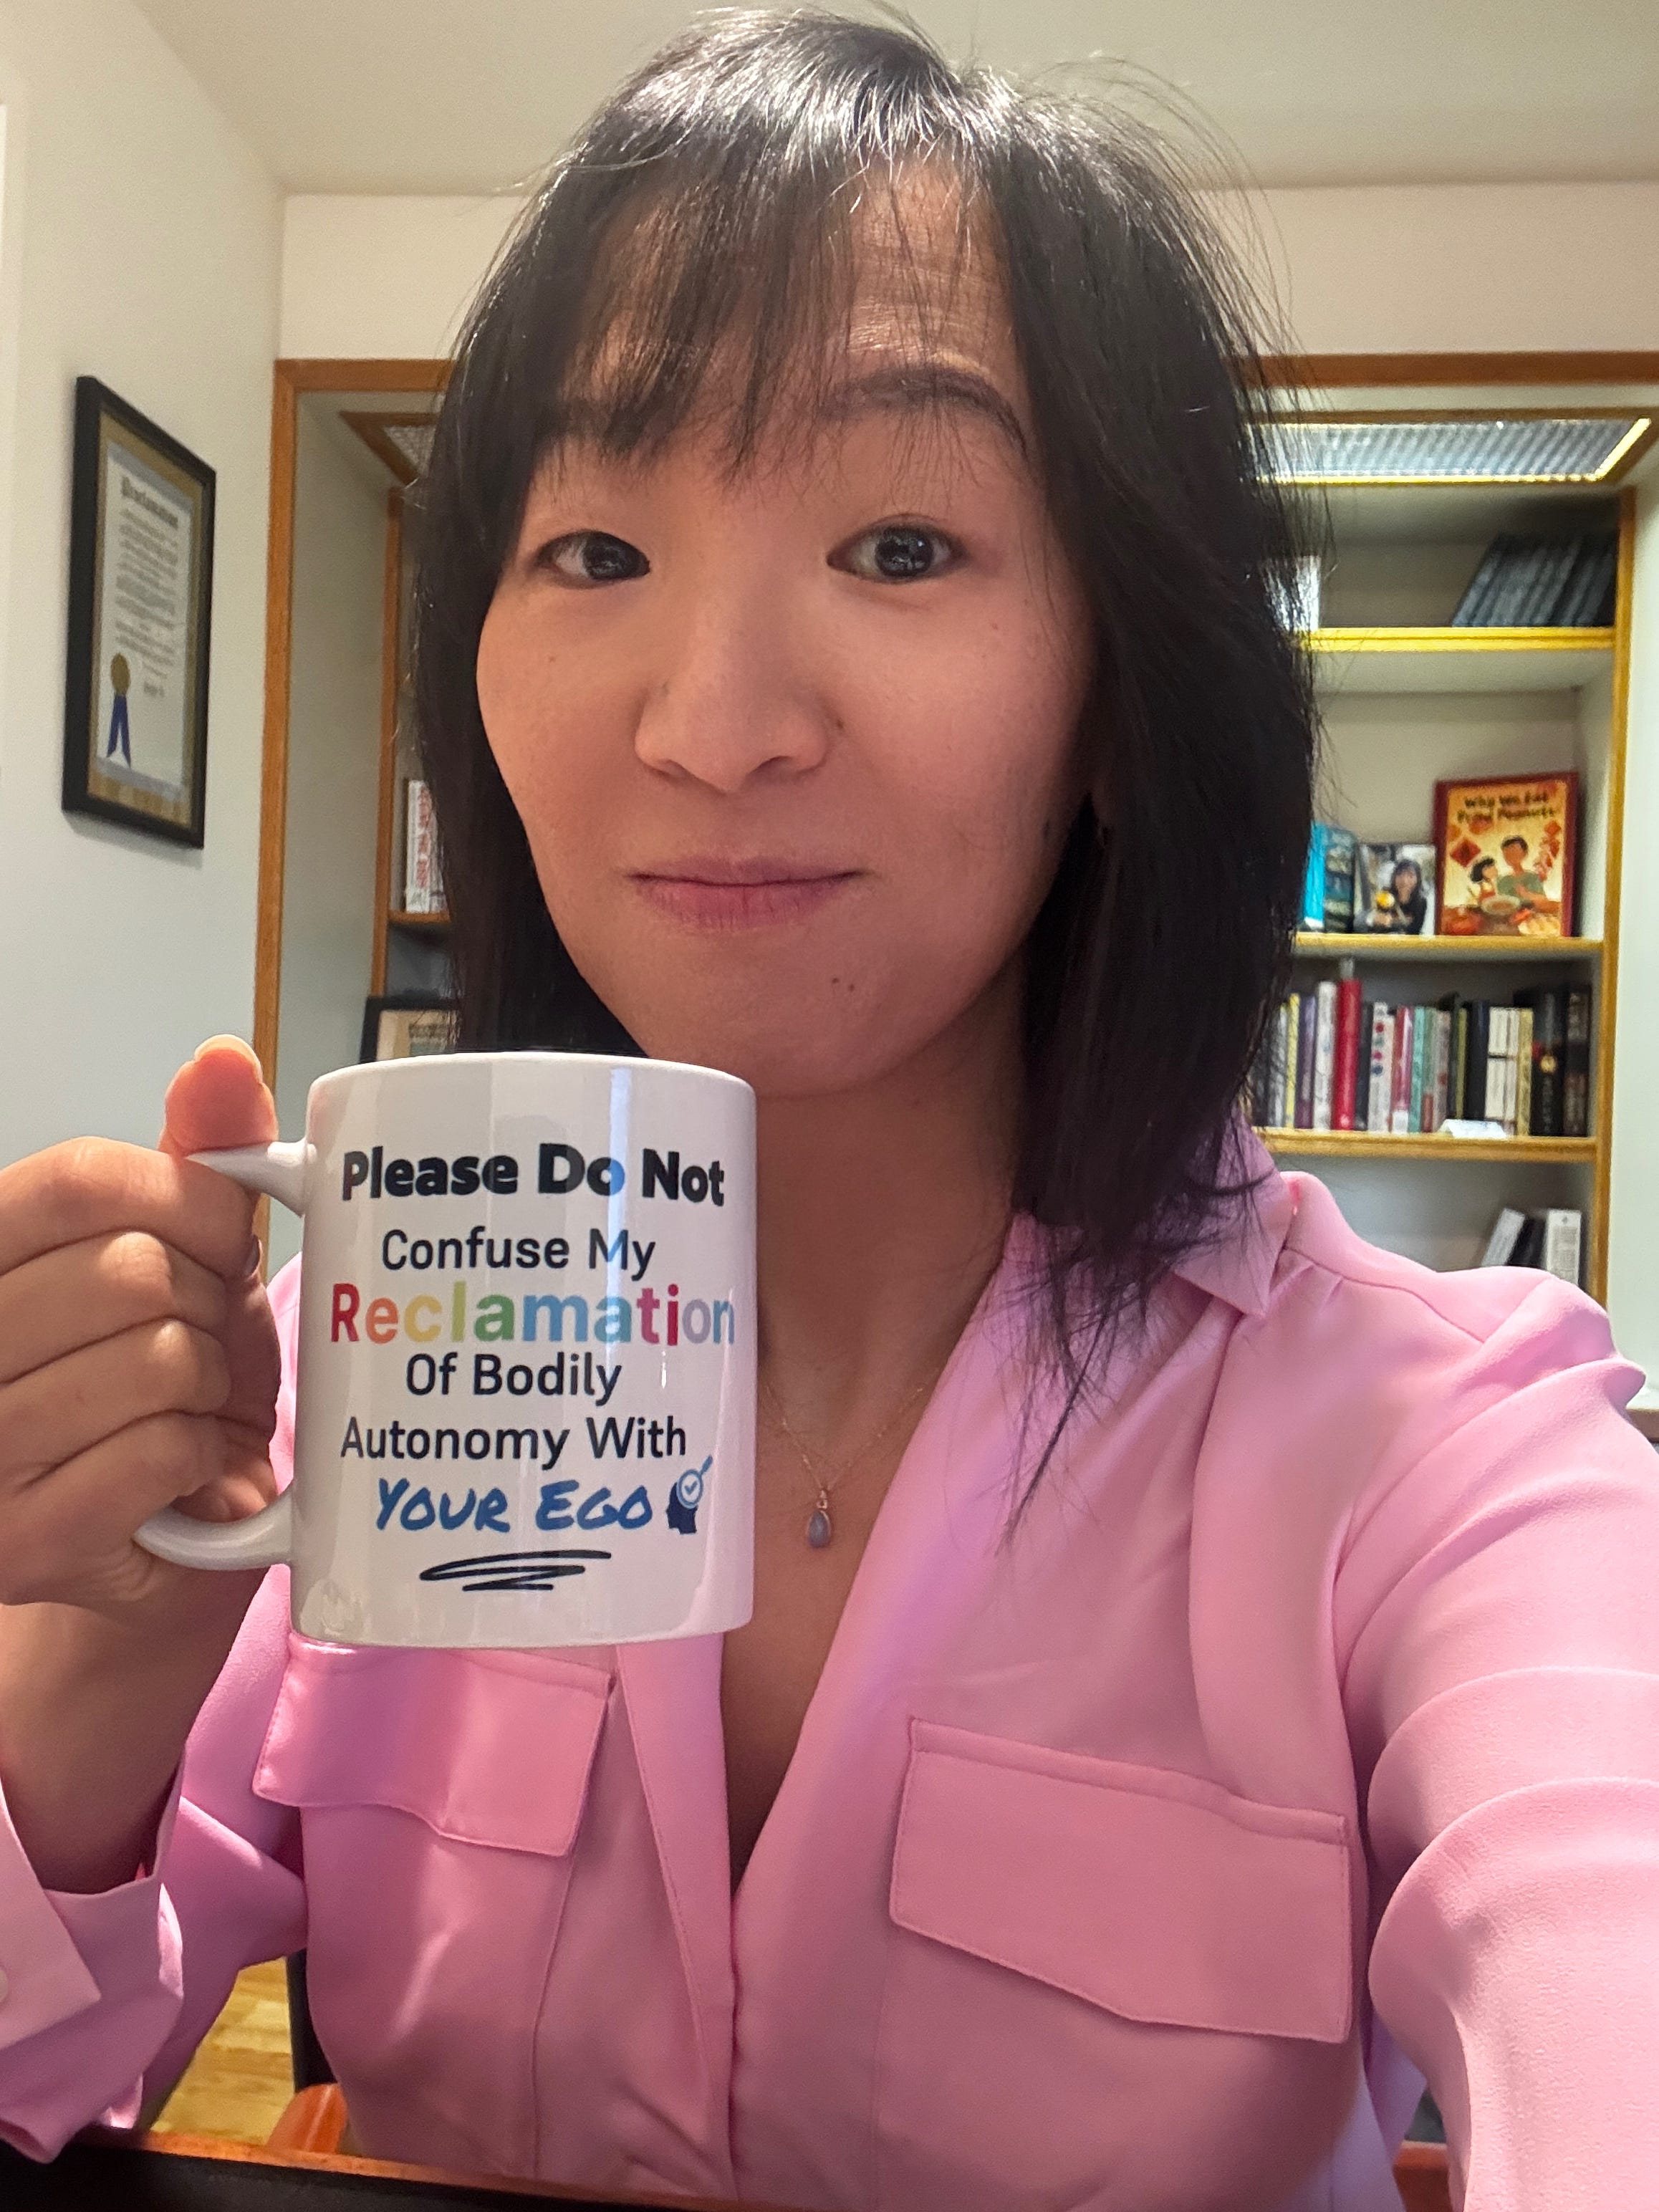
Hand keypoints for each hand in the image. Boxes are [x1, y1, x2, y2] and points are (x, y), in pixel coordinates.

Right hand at [0, 1037, 282, 1621]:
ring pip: (154, 1362)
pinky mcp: (23, 1544)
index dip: (184, 1199)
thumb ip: (194, 1157)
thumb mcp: (182, 1255)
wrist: (164, 1529)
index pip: (80, 1179)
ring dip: (208, 1384)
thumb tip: (223, 1057)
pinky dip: (201, 1455)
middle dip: (202, 1306)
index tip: (218, 1237)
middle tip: (199, 1345)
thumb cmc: (166, 1377)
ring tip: (187, 1407)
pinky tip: (180, 1468)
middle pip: (128, 1272)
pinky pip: (159, 1451)